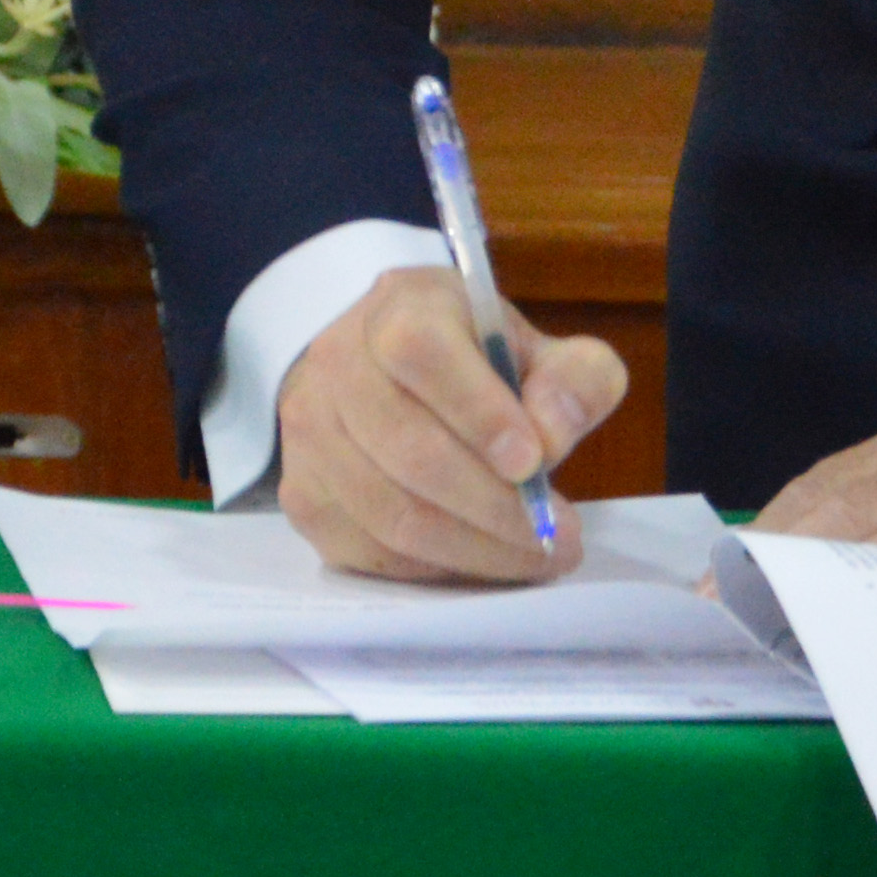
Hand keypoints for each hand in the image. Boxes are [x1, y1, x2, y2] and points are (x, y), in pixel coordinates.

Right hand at [272, 268, 630, 583]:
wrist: (384, 370)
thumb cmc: (474, 363)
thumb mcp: (540, 350)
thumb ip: (575, 379)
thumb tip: (551, 435)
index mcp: (400, 308)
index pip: (421, 352)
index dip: (477, 411)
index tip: (532, 461)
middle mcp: (337, 363)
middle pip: (410, 450)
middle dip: (496, 507)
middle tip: (559, 536)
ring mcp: (307, 432)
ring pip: (390, 514)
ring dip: (474, 549)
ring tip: (535, 556)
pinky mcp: (301, 493)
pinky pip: (369, 552)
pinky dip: (435, 568)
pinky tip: (479, 558)